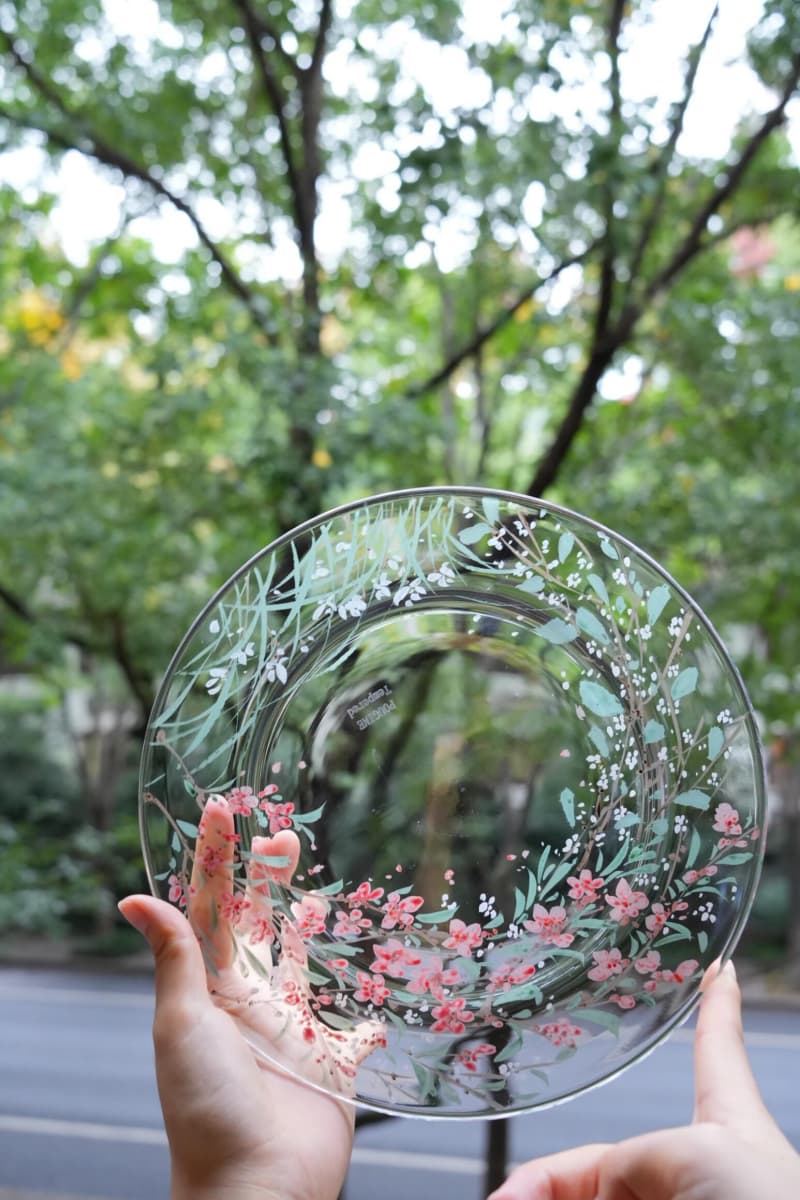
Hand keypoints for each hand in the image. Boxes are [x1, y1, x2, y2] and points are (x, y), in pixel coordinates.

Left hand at [120, 796, 381, 1199]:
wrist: (258, 1185)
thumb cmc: (208, 1105)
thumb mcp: (183, 1022)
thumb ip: (175, 957)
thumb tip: (133, 897)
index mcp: (213, 989)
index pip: (211, 907)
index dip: (215, 857)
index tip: (223, 808)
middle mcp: (252, 1003)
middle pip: (260, 925)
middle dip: (267, 878)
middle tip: (282, 832)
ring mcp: (293, 1032)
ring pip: (303, 967)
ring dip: (308, 933)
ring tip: (315, 895)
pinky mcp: (333, 1065)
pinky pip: (354, 1035)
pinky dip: (367, 1023)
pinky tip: (375, 1012)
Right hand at [490, 960, 799, 1199]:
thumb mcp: (694, 1154)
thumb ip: (628, 1159)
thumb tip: (599, 1194)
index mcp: (724, 1126)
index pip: (716, 1050)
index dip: (718, 1008)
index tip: (722, 969)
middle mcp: (699, 1172)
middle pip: (605, 1164)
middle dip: (546, 1178)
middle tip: (504, 1199)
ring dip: (544, 1196)